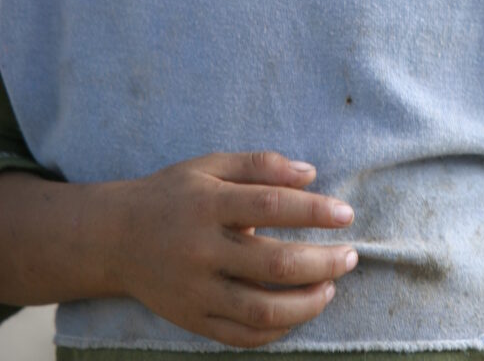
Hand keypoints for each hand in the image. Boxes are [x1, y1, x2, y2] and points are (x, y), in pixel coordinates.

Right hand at [113, 150, 357, 348]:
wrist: (114, 237)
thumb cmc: (173, 194)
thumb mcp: (211, 165)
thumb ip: (261, 165)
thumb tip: (311, 173)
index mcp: (208, 204)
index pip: (271, 206)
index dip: (314, 211)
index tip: (345, 214)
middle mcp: (201, 249)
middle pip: (274, 263)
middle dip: (323, 262)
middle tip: (350, 256)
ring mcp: (196, 290)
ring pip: (261, 309)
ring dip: (307, 303)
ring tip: (331, 287)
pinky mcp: (192, 320)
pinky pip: (242, 336)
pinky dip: (277, 329)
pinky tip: (299, 311)